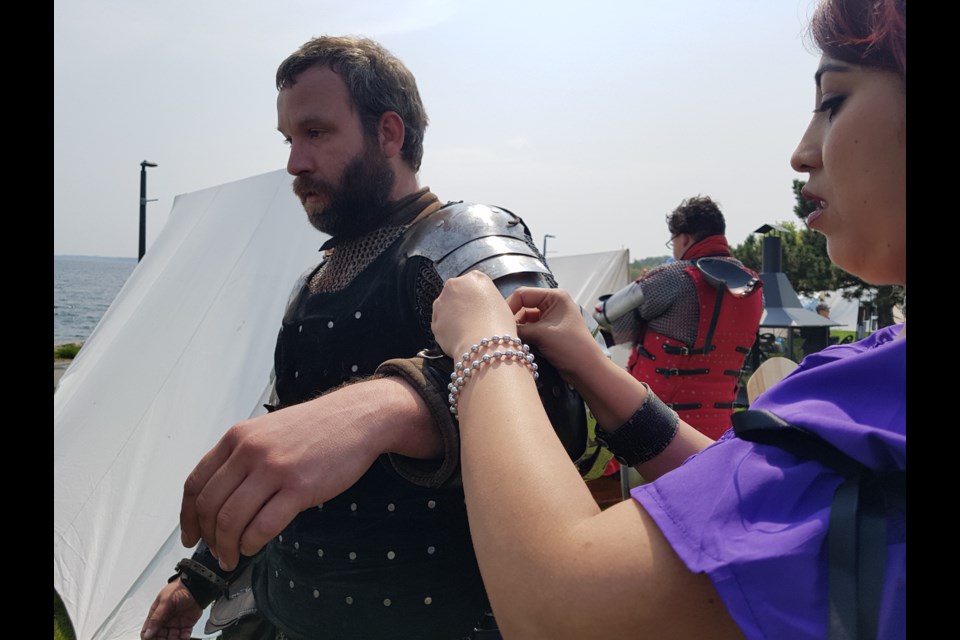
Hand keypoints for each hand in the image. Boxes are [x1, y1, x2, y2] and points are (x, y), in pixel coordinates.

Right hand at [140, 579, 201, 639]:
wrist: (196, 586)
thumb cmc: (179, 588)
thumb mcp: (165, 601)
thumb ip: (157, 617)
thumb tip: (148, 632)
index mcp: (157, 613)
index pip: (149, 629)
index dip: (149, 636)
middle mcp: (165, 620)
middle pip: (160, 635)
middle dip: (161, 639)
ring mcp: (176, 623)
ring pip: (171, 637)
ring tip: (175, 639)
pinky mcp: (186, 624)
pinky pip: (184, 635)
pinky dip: (183, 638)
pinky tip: (183, 638)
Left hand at [180, 378, 433, 569]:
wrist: (356, 418)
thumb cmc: (314, 429)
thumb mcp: (266, 432)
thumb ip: (242, 458)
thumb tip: (220, 502)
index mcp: (236, 438)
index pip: (196, 484)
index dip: (187, 517)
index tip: (190, 536)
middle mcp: (249, 452)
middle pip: (210, 506)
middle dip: (209, 538)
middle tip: (217, 553)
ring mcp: (274, 469)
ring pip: (232, 520)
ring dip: (227, 547)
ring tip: (233, 557)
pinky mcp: (299, 488)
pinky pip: (263, 526)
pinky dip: (251, 544)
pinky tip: (254, 547)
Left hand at [431, 271, 517, 357]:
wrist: (483, 345)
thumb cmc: (498, 325)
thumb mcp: (501, 303)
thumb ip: (487, 297)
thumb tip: (480, 303)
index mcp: (474, 278)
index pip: (473, 284)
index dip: (478, 297)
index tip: (481, 308)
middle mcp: (454, 285)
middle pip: (456, 292)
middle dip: (462, 304)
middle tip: (473, 319)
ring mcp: (440, 303)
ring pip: (446, 308)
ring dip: (453, 316)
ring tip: (467, 330)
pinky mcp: (434, 321)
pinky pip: (441, 325)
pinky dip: (448, 330)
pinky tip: (460, 337)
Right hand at [506, 286, 602, 377]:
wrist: (587, 370)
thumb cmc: (569, 346)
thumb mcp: (542, 334)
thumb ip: (519, 328)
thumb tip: (500, 328)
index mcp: (554, 296)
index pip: (523, 294)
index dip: (509, 306)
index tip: (498, 322)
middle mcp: (552, 303)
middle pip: (522, 306)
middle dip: (513, 319)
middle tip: (502, 333)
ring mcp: (550, 318)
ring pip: (524, 320)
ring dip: (517, 330)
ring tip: (510, 340)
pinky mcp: (548, 332)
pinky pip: (529, 330)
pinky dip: (523, 336)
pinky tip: (518, 344)